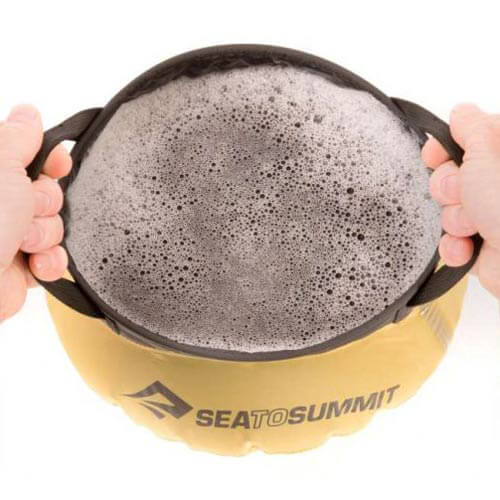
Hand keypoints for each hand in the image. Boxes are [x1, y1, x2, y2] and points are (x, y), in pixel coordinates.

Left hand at [0, 105, 71, 321]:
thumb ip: (17, 136)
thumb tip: (28, 113)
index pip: (32, 156)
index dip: (51, 160)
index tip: (57, 165)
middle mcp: (0, 203)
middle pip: (50, 191)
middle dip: (45, 204)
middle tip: (25, 211)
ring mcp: (10, 235)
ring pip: (56, 224)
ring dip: (46, 235)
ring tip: (23, 244)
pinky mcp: (23, 265)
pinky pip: (56, 256)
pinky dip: (50, 261)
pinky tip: (34, 263)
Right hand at [422, 103, 499, 299]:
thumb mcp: (489, 156)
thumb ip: (472, 130)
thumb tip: (462, 112)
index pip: (468, 140)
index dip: (444, 148)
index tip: (433, 156)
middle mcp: (498, 185)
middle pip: (451, 175)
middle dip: (448, 189)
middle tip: (463, 194)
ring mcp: (490, 215)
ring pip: (447, 209)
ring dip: (453, 219)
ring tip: (473, 227)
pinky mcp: (480, 245)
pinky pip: (449, 239)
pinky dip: (454, 246)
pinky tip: (468, 248)